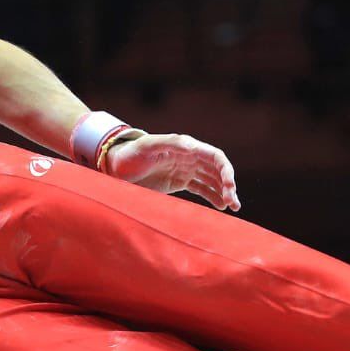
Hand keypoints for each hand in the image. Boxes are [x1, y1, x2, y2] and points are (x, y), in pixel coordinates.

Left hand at [103, 132, 240, 211]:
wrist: (116, 166)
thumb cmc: (130, 154)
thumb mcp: (148, 146)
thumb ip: (169, 143)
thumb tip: (191, 146)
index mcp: (186, 146)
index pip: (215, 157)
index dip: (226, 171)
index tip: (230, 187)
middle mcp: (190, 157)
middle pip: (217, 170)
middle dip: (228, 185)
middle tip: (234, 203)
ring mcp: (185, 169)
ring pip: (212, 180)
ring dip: (224, 192)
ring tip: (232, 207)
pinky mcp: (179, 181)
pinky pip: (202, 188)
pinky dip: (213, 197)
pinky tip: (221, 207)